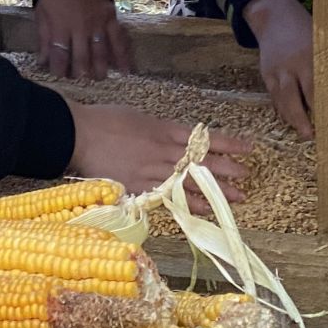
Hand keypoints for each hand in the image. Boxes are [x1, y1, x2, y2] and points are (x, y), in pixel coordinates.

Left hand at [33, 0, 133, 78]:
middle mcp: (80, 26)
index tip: (59, 77)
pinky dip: (122, 55)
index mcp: (60, 25)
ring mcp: (97, 22)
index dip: (59, 69)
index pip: (60, 54)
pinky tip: (125, 69)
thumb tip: (43, 62)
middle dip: (80, 72)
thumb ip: (43, 37)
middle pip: (81, 56)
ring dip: (100, 68)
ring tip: (98, 78)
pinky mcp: (111, 17)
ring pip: (100, 51)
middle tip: (80, 80)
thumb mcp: (42, 13)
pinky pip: (118, 39)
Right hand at [64, 99, 251, 199]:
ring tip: (238, 197)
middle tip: (246, 176)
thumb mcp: (139, 117)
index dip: (228, 143)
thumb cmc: (105, 120)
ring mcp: (153, 172)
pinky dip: (189, 204)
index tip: (248, 148)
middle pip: (203, 162)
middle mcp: (164, 152)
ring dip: (216, 191)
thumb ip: (159, 130)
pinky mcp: (140, 188)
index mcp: (164, 130)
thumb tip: (174, 138)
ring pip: (192, 183)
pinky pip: (170, 198)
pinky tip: (205, 210)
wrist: (78, 134)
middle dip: (227, 169)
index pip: (205, 138)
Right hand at [243, 0, 314, 138]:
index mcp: (310, 56)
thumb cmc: (307, 28)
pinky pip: (274, 96)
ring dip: (292, 119)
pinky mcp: (266, 73)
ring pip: (283, 101)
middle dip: (304, 119)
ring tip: (303, 133)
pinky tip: (290, 120)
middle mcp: (291, 66)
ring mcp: (276, 71)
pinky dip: (282, 109)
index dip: (325, 107)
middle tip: (313, 136)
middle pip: (297, 99)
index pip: (318, 89)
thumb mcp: (326, 40)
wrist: (274, 16)